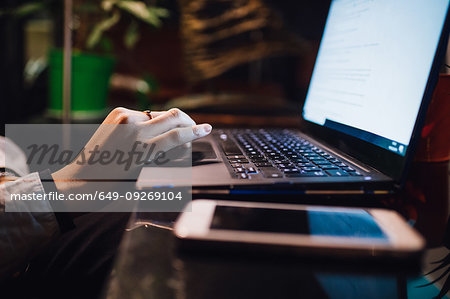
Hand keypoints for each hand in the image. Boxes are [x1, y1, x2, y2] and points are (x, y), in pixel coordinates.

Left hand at [52, 107, 211, 193]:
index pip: (178, 135)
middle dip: (188, 122)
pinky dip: (151, 122)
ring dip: (168, 123)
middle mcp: (134, 129)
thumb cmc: (112, 185)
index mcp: (141, 149)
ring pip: (159, 114)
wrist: (80, 179)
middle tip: (196, 127)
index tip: (208, 128)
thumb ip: (164, 157)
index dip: (196, 132)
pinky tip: (148, 133)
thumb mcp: (143, 175)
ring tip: (170, 135)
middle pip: (173, 116)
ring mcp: (124, 118)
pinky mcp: (117, 113)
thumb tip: (181, 144)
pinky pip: (143, 114)